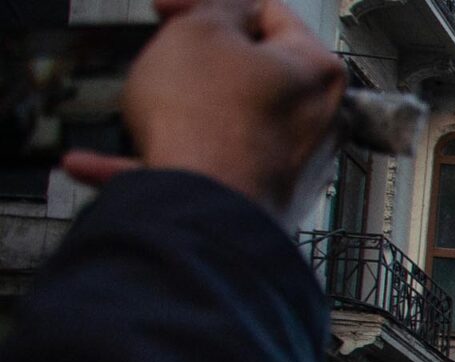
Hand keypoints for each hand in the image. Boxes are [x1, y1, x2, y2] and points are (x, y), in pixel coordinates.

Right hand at [61, 0, 345, 225]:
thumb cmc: (209, 126)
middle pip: (250, 74)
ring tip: (142, 110)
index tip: (172, 9)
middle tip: (164, 56)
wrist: (202, 212)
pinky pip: (201, 173)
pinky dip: (155, 165)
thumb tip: (226, 12)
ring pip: (222, 125)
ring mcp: (291, 169)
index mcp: (317, 72)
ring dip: (173, 116)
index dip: (211, 3)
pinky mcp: (258, 204)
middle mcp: (318, 124)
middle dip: (198, 63)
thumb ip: (216, 8)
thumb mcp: (200, 30)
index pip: (271, 14)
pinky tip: (101, 165)